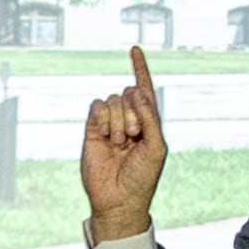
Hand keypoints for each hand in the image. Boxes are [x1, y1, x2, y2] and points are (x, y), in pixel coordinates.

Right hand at [82, 44, 169, 241]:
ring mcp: (109, 124)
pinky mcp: (92, 130)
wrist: (119, 199)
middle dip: (134, 112)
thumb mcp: (157, 147)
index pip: (144, 89)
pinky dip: (104, 119)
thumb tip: (137, 91)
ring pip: (113, 100)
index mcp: (147, 121)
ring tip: (120, 144)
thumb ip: (150, 118)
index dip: (140, 69)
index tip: (135, 49)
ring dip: (119, 120)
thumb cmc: (143, 177)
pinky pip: (97, 108)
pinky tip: (107, 138)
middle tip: (134, 137)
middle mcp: (128, 119)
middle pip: (129, 93)